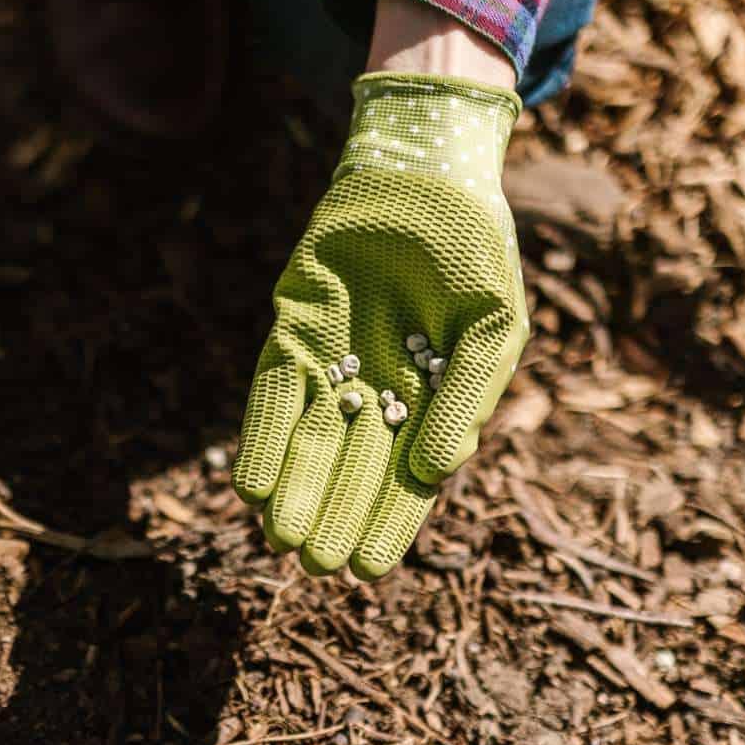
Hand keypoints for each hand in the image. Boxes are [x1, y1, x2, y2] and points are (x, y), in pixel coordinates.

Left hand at [232, 71, 526, 578]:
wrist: (422, 174)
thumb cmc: (472, 250)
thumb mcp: (492, 326)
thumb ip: (468, 398)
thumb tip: (438, 474)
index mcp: (430, 401)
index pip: (405, 479)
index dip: (387, 524)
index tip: (371, 571)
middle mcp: (375, 392)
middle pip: (350, 470)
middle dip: (333, 517)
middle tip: (316, 568)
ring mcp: (330, 363)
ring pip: (307, 442)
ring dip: (295, 491)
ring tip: (283, 540)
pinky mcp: (292, 332)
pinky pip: (273, 394)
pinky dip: (264, 437)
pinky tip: (252, 485)